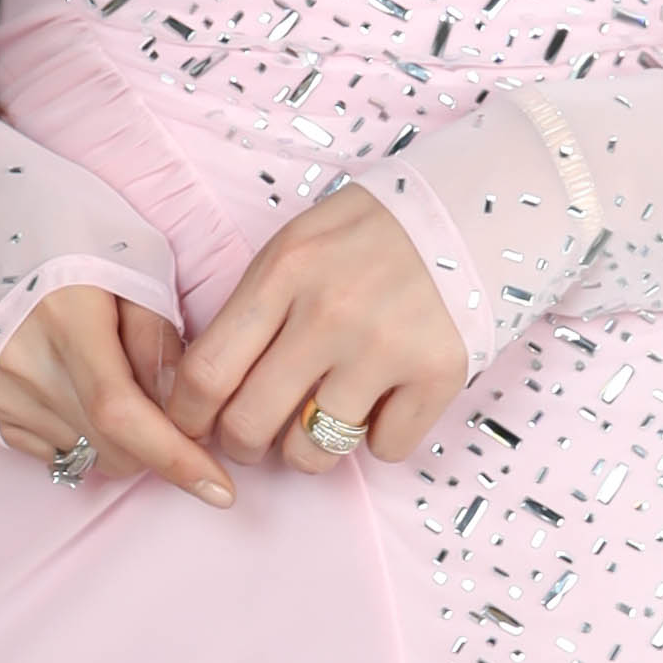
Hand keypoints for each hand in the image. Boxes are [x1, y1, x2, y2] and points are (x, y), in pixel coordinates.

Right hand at [0, 283, 233, 506]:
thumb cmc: (69, 236)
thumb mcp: (131, 265)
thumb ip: (158, 339)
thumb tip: (182, 409)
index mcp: (64, 317)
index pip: (122, 413)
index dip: (175, 458)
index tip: (219, 489)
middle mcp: (24, 362)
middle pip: (110, 447)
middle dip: (158, 448)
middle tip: (171, 406)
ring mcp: (0, 391)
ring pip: (87, 456)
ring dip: (121, 440)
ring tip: (115, 378)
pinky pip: (54, 452)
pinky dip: (84, 437)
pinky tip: (80, 389)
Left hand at [163, 187, 469, 472]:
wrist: (476, 211)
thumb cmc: (372, 235)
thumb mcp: (298, 246)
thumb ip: (255, 308)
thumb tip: (206, 389)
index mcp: (284, 272)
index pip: (206, 371)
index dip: (187, 415)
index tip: (194, 425)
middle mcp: (330, 313)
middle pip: (249, 424)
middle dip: (242, 445)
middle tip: (254, 436)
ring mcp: (386, 347)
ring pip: (315, 451)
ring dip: (310, 449)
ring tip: (323, 418)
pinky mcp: (439, 374)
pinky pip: (385, 449)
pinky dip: (381, 436)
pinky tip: (386, 400)